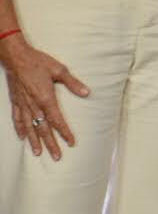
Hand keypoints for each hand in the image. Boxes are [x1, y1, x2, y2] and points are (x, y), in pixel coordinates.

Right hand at [1, 33, 89, 160]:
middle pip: (43, 128)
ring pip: (29, 127)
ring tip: (38, 153)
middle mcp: (33, 105)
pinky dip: (20, 129)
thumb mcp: (60, 70)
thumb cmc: (39, 62)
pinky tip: (23, 137)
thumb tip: (87, 92)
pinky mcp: (16, 101)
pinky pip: (17, 119)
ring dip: (34, 140)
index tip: (71, 143)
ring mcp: (23, 104)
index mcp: (46, 98)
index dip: (64, 132)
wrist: (16, 57)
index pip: (57, 120)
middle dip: (50, 143)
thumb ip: (73, 83)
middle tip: (56, 157)